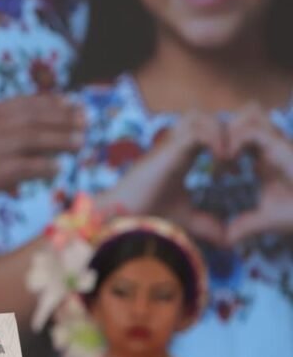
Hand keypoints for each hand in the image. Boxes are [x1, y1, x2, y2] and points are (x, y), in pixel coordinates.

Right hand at [0, 94, 85, 217]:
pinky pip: (30, 166)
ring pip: (38, 138)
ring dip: (62, 139)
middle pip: (35, 117)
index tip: (68, 103)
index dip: (49, 103)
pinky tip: (58, 168)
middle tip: (84, 119)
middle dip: (63, 117)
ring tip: (79, 141)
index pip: (22, 104)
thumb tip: (12, 152)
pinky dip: (46, 166)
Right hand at [96, 111, 226, 244]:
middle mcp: (175, 146)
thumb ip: (207, 224)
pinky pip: (198, 130)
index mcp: (181, 156)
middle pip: (203, 116)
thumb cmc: (148, 216)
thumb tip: (228, 240)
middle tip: (232, 161)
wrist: (123, 217)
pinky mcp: (168, 150)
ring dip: (220, 133)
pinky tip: (220, 163)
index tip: (233, 173)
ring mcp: (170, 145)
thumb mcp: (187, 219)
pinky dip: (215, 141)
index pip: (207, 132)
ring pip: (200, 116)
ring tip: (227, 159)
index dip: (225, 144)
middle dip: (225, 133)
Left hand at [224, 103, 292, 244]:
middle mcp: (270, 146)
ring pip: (248, 114)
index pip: (237, 139)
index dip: (220, 151)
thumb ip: (244, 225)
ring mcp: (277, 143)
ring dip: (228, 133)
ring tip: (222, 159)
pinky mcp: (282, 146)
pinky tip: (229, 162)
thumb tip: (226, 240)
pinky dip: (234, 141)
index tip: (215, 177)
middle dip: (222, 135)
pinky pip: (251, 130)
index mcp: (264, 160)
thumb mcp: (265, 220)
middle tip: (216, 163)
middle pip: (243, 119)